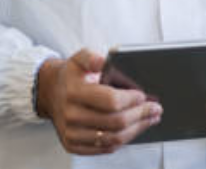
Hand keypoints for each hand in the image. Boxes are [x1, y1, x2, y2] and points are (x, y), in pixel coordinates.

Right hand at [36, 49, 161, 154]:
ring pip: (113, 139)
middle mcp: (70, 115)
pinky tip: (133, 129)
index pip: (110, 101)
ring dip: (136, 130)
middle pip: (115, 122)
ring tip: (149, 119)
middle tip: (155, 109)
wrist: (50, 92)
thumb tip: (106, 60)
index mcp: (74, 91)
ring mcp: (71, 133)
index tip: (143, 95)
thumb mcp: (80, 58)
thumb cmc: (71, 75)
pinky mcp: (72, 145)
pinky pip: (104, 148)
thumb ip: (94, 57)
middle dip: (140, 116)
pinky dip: (123, 140)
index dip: (131, 100)